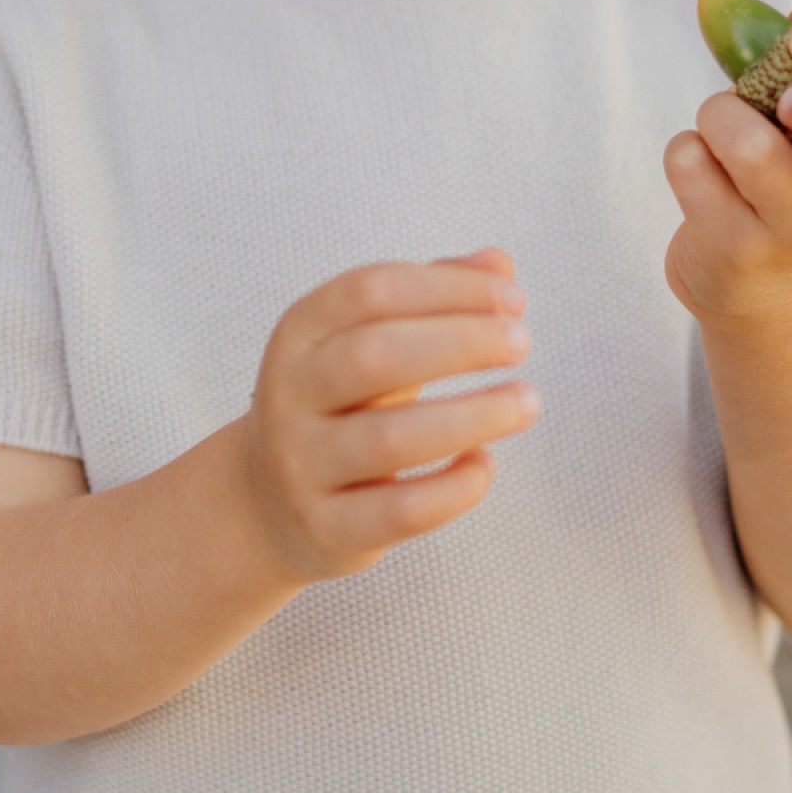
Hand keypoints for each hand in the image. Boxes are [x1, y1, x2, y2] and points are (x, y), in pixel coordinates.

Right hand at [240, 249, 538, 579]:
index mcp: (299, 334)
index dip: (449, 289)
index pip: (371, 292)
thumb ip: (432, 298)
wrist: (265, 504)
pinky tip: (485, 464)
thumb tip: (501, 264)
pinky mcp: (327, 528)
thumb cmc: (341, 406)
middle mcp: (290, 395)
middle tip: (521, 343)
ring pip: (392, 439)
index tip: (512, 299)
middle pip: (375, 356)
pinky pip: (402, 511)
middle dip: (461, 343)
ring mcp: (303, 465)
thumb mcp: (369, 341)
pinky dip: (455, 488)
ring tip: (526, 402)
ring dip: (473, 416)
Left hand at [663, 0, 791, 323]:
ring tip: (718, 123)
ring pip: (755, 150)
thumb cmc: (777, 166)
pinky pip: (691, 167)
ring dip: (719, 112)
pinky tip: (697, 165)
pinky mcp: (732, 252)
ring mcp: (790, 234)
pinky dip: (683, 148)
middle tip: (781, 98)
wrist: (745, 275)